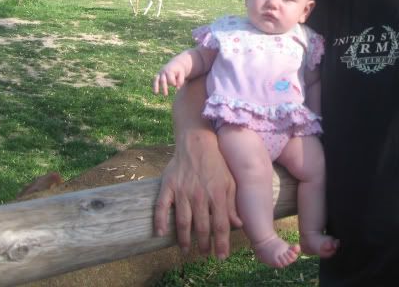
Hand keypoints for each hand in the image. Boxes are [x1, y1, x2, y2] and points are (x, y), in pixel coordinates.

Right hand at [153, 57, 189, 95]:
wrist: (176, 64)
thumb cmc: (179, 71)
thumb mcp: (182, 74)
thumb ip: (180, 81)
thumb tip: (177, 88)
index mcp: (170, 70)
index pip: (170, 78)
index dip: (172, 82)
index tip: (174, 85)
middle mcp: (164, 71)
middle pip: (163, 80)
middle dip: (164, 87)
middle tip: (165, 95)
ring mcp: (160, 73)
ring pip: (156, 80)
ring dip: (156, 86)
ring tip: (156, 93)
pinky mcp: (158, 75)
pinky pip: (155, 80)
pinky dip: (154, 86)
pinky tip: (155, 92)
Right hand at [154, 130, 242, 256]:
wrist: (197, 142)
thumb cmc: (217, 162)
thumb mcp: (230, 181)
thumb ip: (233, 204)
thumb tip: (238, 224)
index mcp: (217, 194)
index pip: (221, 225)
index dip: (221, 243)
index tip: (222, 256)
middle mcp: (200, 195)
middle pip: (202, 227)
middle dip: (204, 244)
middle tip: (204, 254)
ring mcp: (182, 191)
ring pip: (183, 221)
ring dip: (184, 239)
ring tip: (186, 250)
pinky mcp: (168, 186)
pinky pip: (162, 206)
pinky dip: (160, 221)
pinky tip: (160, 233)